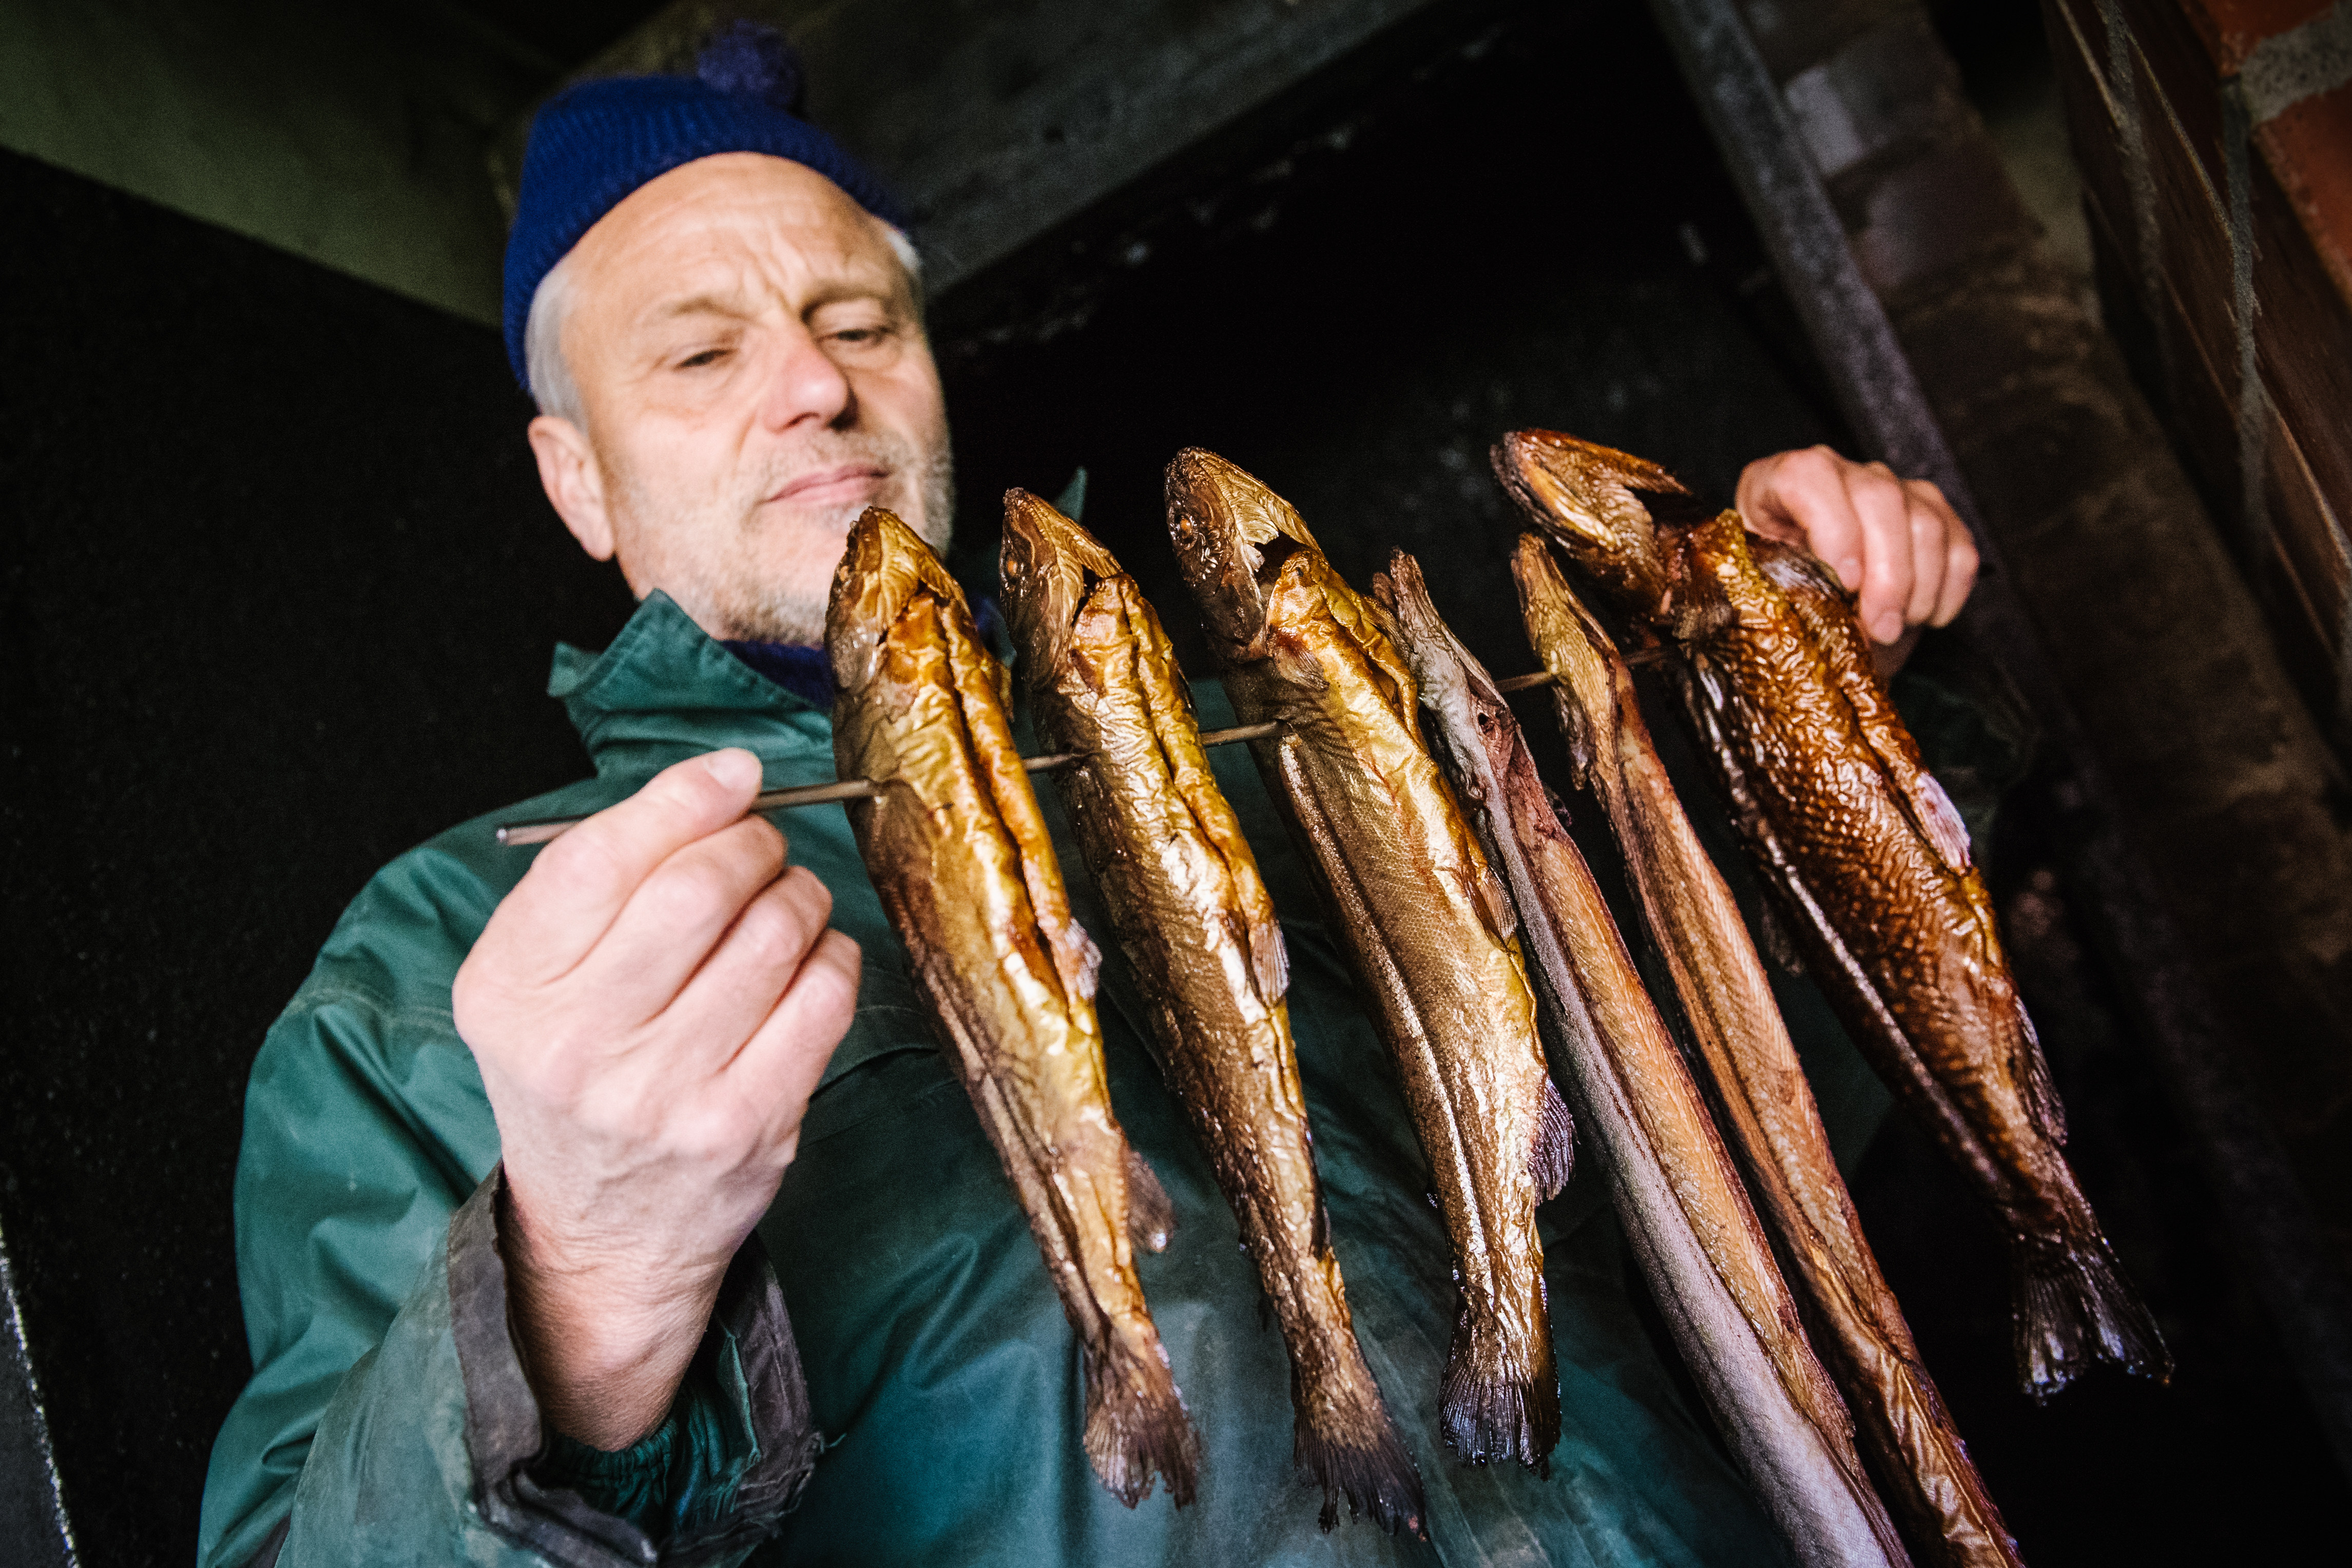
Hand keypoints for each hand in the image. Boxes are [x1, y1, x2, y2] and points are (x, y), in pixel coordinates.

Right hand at [452, 748, 859, 1447]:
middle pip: (697, 887)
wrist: (602, 1234)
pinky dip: (832, 956)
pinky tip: (809, 963)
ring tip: (784, 905)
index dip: (682, 798)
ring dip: (798, 894)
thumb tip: (722, 781)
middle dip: (750, 842)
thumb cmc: (579, 1076)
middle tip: (759, 848)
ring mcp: (666, 1092)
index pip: (600, 859)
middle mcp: (578, 1045)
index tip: (731, 775)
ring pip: (774, 932)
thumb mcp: (537, 982)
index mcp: (512, 991)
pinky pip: (824, 996)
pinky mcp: (748, 1124)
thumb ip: (601, 877)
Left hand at [1736, 446, 1977, 654]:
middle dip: (1887, 576)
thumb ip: (1783, 593)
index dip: (1834, 528)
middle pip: (1881, 500)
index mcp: (1777, 481)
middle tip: (1880, 629)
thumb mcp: (1764, 595)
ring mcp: (1890, 486)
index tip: (1845, 584)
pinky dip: (1949, 590)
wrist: (1811, 607)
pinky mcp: (1931, 510)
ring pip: (1926, 523)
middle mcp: (1839, 473)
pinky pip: (1958, 545)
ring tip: (1893, 629)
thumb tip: (1821, 620)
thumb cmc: (1778, 597)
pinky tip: (1924, 618)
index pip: (1808, 476)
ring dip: (1918, 589)